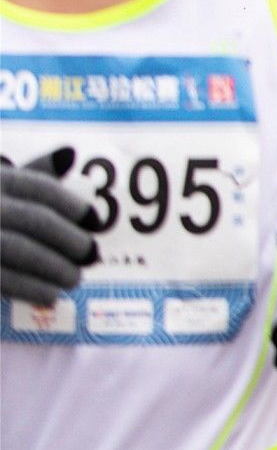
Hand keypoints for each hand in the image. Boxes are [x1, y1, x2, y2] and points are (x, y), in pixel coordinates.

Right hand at [1, 148, 98, 305]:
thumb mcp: (2, 184)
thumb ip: (35, 171)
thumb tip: (69, 154)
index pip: (41, 188)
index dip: (74, 206)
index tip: (95, 222)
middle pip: (36, 220)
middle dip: (71, 240)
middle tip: (91, 256)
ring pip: (20, 249)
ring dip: (56, 268)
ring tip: (73, 279)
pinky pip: (4, 278)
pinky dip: (32, 289)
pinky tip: (51, 295)